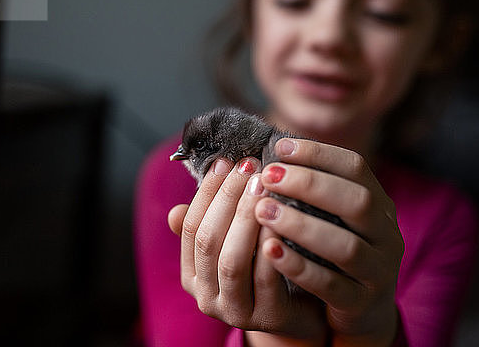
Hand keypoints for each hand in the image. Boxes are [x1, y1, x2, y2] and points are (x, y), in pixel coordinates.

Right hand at [168, 158, 327, 344]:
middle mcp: (206, 296)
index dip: (206, 192)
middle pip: (208, 241)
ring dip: (246, 218)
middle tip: (248, 167)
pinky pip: (267, 277)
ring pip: (232, 260)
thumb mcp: (234, 243)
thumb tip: (176, 209)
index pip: (190, 227)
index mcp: (192, 274)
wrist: (302, 307)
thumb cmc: (264, 265)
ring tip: (263, 185)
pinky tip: (281, 217)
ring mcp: (235, 311)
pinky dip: (271, 245)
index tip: (225, 162)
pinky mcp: (268, 317)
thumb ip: (211, 224)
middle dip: (227, 199)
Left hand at [255, 139, 404, 346]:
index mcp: (379, 205)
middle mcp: (387, 235)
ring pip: (346, 246)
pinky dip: (299, 267)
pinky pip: (331, 285)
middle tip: (267, 176)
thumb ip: (313, 189)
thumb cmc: (334, 251)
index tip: (279, 148)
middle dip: (310, 184)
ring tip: (262, 210)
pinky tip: (270, 250)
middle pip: (358, 202)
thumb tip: (274, 151)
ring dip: (301, 225)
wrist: (363, 310)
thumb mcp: (332, 217)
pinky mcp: (361, 304)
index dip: (318, 154)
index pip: (356, 168)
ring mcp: (378, 272)